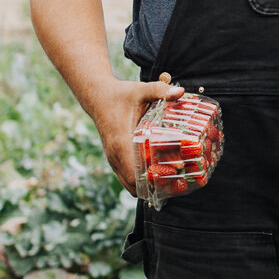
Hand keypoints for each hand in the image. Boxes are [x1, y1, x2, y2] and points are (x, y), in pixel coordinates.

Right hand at [92, 74, 184, 192]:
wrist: (98, 96)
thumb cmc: (121, 94)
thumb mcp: (141, 90)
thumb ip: (160, 90)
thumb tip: (180, 91)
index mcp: (121, 144)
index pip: (134, 175)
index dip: (154, 180)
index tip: (174, 175)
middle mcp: (115, 156)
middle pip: (134, 186)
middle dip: (155, 187)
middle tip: (178, 181)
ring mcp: (113, 159)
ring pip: (130, 184)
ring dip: (148, 186)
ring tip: (171, 180)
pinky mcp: (114, 158)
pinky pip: (127, 177)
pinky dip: (141, 180)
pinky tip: (158, 173)